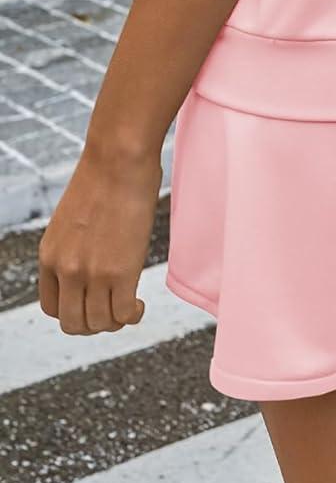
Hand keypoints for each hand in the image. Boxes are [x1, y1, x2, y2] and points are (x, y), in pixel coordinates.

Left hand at [38, 138, 161, 334]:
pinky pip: (123, 314)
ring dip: (116, 321)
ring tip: (130, 306)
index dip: (75, 311)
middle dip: (95, 324)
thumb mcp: (74, 219)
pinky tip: (139, 304)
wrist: (119, 159)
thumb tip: (94, 259)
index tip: (95, 301)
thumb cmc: (105, 177)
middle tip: (115, 309)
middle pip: (73, 323)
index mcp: (49, 256)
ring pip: (99, 323)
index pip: (52, 307)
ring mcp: (91, 273)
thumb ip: (75, 247)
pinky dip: (132, 315)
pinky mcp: (120, 272)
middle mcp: (66, 269)